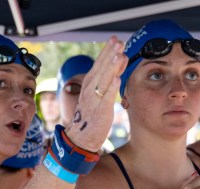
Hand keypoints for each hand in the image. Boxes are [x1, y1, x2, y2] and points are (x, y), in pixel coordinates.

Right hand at [64, 36, 126, 152]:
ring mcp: (94, 100)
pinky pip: (105, 98)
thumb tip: (120, 61)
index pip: (99, 64)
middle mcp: (90, 89)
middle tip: (118, 42)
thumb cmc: (91, 115)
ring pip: (103, 81)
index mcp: (90, 84)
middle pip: (101, 69)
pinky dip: (110, 88)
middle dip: (110, 55)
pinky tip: (116, 79)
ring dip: (111, 67)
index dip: (107, 51)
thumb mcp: (99, 93)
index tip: (115, 39)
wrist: (80, 137)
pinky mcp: (100, 112)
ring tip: (119, 55)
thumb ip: (109, 77)